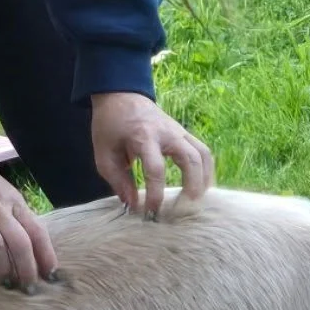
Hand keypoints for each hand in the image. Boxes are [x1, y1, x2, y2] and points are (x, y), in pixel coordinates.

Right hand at [0, 129, 58, 287]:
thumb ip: (11, 211)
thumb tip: (24, 241)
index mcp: (11, 199)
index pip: (37, 230)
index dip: (46, 255)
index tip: (51, 274)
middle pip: (20, 243)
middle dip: (27, 269)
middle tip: (28, 287)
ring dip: (2, 269)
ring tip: (3, 280)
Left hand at [91, 92, 214, 215]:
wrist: (121, 96)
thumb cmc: (110, 126)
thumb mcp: (104, 154)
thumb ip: (118, 181)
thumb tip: (133, 206)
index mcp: (143, 137)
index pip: (156, 170)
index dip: (155, 195)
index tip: (150, 213)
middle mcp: (166, 133)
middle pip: (191, 160)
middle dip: (191, 188)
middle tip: (182, 210)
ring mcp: (179, 131)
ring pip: (203, 155)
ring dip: (203, 180)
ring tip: (194, 202)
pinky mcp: (184, 133)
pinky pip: (203, 152)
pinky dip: (205, 170)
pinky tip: (199, 187)